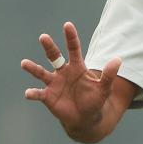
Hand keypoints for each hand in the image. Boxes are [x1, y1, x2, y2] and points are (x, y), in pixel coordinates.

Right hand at [20, 21, 121, 140]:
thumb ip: (109, 75)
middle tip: (43, 37)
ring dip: (33, 68)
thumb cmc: (95, 100)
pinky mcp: (48, 97)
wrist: (85, 118)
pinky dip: (33, 93)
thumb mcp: (104, 88)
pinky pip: (38, 94)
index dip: (71, 37)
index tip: (67, 25)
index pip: (73, 48)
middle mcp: (63, 72)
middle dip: (49, 46)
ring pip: (41, 73)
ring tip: (24, 63)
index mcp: (77, 67)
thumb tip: (118, 59)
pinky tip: (28, 93)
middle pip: (54, 56)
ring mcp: (54, 84)